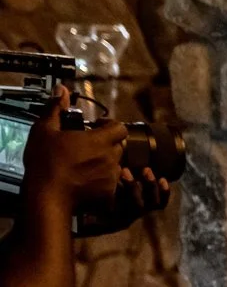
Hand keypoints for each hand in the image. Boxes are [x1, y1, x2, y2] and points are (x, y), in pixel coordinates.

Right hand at [25, 87, 126, 208]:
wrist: (48, 195)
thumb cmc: (45, 161)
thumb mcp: (45, 130)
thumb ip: (57, 109)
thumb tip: (62, 91)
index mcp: (100, 141)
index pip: (120, 128)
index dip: (110, 125)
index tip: (97, 126)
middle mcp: (111, 158)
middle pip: (118, 146)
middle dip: (106, 143)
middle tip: (87, 145)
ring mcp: (112, 177)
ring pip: (116, 165)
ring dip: (105, 162)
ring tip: (85, 164)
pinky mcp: (109, 193)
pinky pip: (112, 183)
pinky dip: (102, 180)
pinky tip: (85, 179)